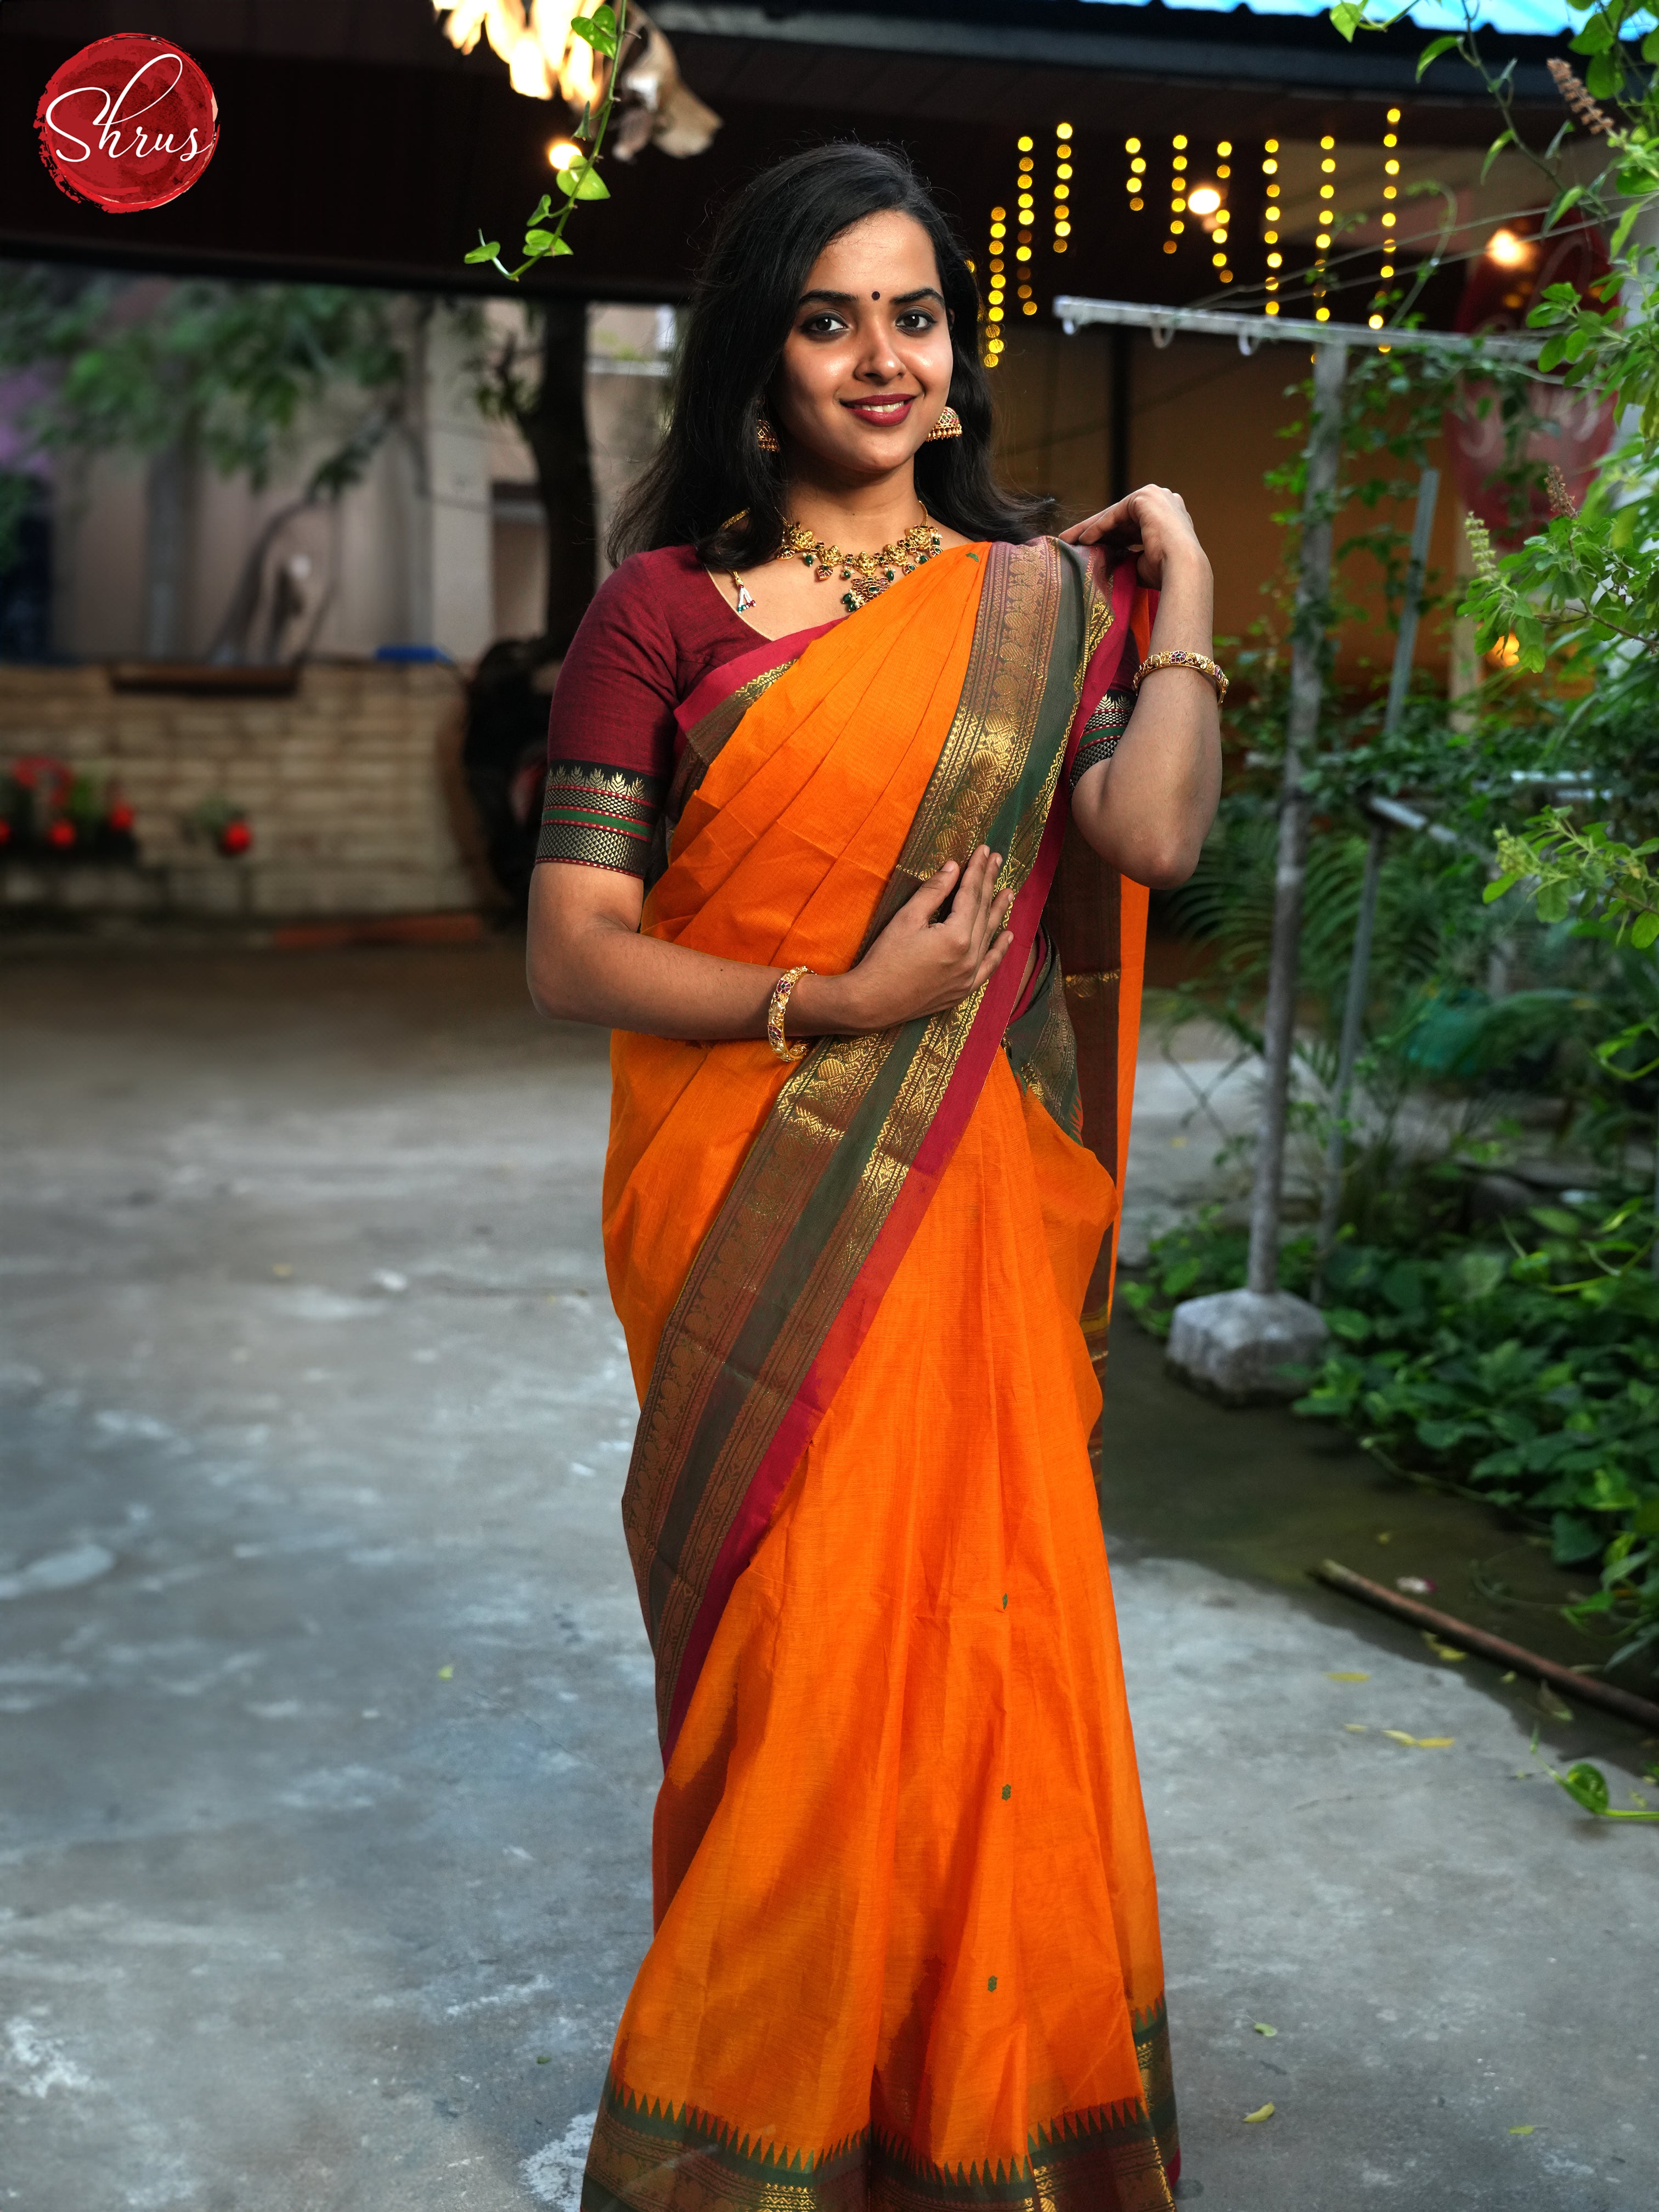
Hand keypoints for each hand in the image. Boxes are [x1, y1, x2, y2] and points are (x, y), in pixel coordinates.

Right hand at [838, 844, 1013, 1029]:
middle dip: (988, 883)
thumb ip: (934, 891)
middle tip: (996, 860)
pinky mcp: (964, 989)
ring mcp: (969, 975)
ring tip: (1008, 891)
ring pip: (989, 935)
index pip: (971, 894)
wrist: (873, 1002)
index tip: (983, 850)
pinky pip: (988, 966)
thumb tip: (953, 867)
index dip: (977, 870)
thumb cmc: (885, 958)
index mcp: (956, 936)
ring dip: (998, 911)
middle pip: (982, 911)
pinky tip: (1008, 935)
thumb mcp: (906, 918)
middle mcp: (969, 956)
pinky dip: (999, 950)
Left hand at [1060, 484, 1208, 591]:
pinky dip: (1097, 528)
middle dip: (1095, 531)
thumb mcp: (1144, 562)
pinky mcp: (1144, 497)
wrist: (1182, 570)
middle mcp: (1164, 501)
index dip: (1110, 537)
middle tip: (1072, 542)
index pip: (1132, 525)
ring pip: (1114, 514)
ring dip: (1090, 529)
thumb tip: (1109, 562)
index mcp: (1168, 516)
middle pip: (1120, 517)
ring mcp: (1156, 496)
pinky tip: (1083, 540)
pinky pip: (1114, 514)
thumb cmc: (1167, 573)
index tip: (1091, 548)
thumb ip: (1129, 555)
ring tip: (1070, 541)